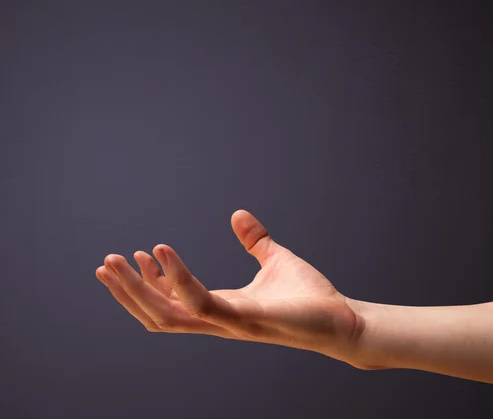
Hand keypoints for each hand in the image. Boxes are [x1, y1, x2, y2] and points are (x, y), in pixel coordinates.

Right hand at [96, 210, 365, 365]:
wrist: (342, 320)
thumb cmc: (310, 297)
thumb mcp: (276, 259)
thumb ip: (255, 240)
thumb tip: (237, 214)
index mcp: (221, 307)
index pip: (173, 301)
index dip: (150, 282)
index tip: (140, 254)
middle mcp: (218, 320)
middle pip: (157, 313)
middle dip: (128, 290)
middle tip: (106, 263)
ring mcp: (228, 323)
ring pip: (166, 314)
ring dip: (136, 289)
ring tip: (117, 261)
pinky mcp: (244, 320)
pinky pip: (199, 302)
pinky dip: (176, 278)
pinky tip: (162, 252)